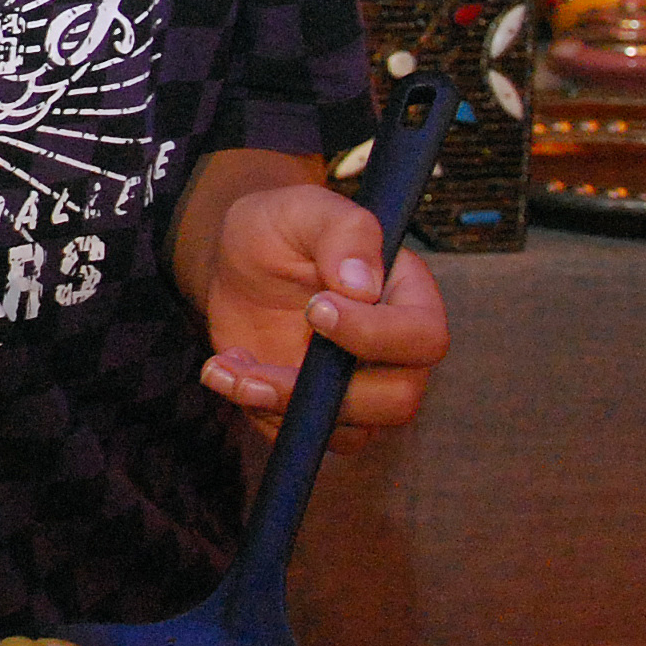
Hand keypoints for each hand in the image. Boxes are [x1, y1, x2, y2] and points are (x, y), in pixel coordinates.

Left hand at [194, 182, 448, 442]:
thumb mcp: (304, 210)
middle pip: (398, 400)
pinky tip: (223, 368)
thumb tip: (363, 285)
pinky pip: (299, 435)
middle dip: (329, 391)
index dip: (374, 334)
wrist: (238, 260)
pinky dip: (254, 409)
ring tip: (228, 365)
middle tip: (264, 359)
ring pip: (349, 431)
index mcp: (407, 298)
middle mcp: (394, 353)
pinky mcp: (315, 411)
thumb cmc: (282, 228)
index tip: (315, 308)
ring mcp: (358, 388)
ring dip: (279, 405)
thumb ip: (343, 233)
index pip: (422, 337)